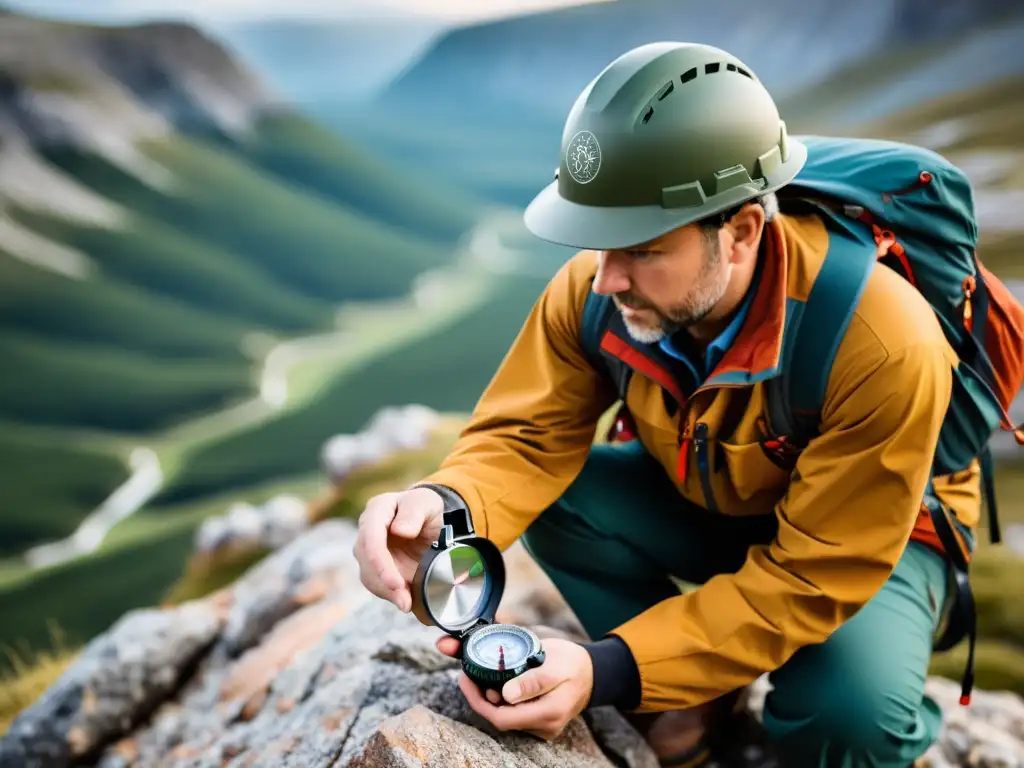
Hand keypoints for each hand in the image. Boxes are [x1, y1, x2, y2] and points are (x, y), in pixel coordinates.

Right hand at [352, 487, 443, 613]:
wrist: (427, 520)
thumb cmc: (425, 507)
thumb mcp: (426, 502)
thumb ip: (415, 511)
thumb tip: (400, 530)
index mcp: (377, 510)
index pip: (371, 537)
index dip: (380, 562)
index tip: (396, 582)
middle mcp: (367, 531)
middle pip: (367, 561)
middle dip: (385, 583)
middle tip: (405, 601)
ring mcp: (369, 551)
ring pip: (369, 577)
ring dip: (387, 593)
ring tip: (408, 604)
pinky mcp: (376, 568)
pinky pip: (379, 585)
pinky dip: (392, 596)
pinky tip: (407, 602)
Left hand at [435, 635, 593, 740]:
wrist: (593, 671)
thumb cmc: (573, 663)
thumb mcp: (554, 664)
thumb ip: (532, 681)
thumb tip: (506, 694)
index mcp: (548, 712)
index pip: (502, 718)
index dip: (478, 701)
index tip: (465, 679)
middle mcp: (544, 725)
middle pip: (501, 718)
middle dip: (480, 698)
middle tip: (468, 674)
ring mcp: (543, 725)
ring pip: (506, 715)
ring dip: (490, 697)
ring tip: (479, 675)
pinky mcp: (540, 719)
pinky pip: (514, 713)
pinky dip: (501, 699)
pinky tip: (495, 683)